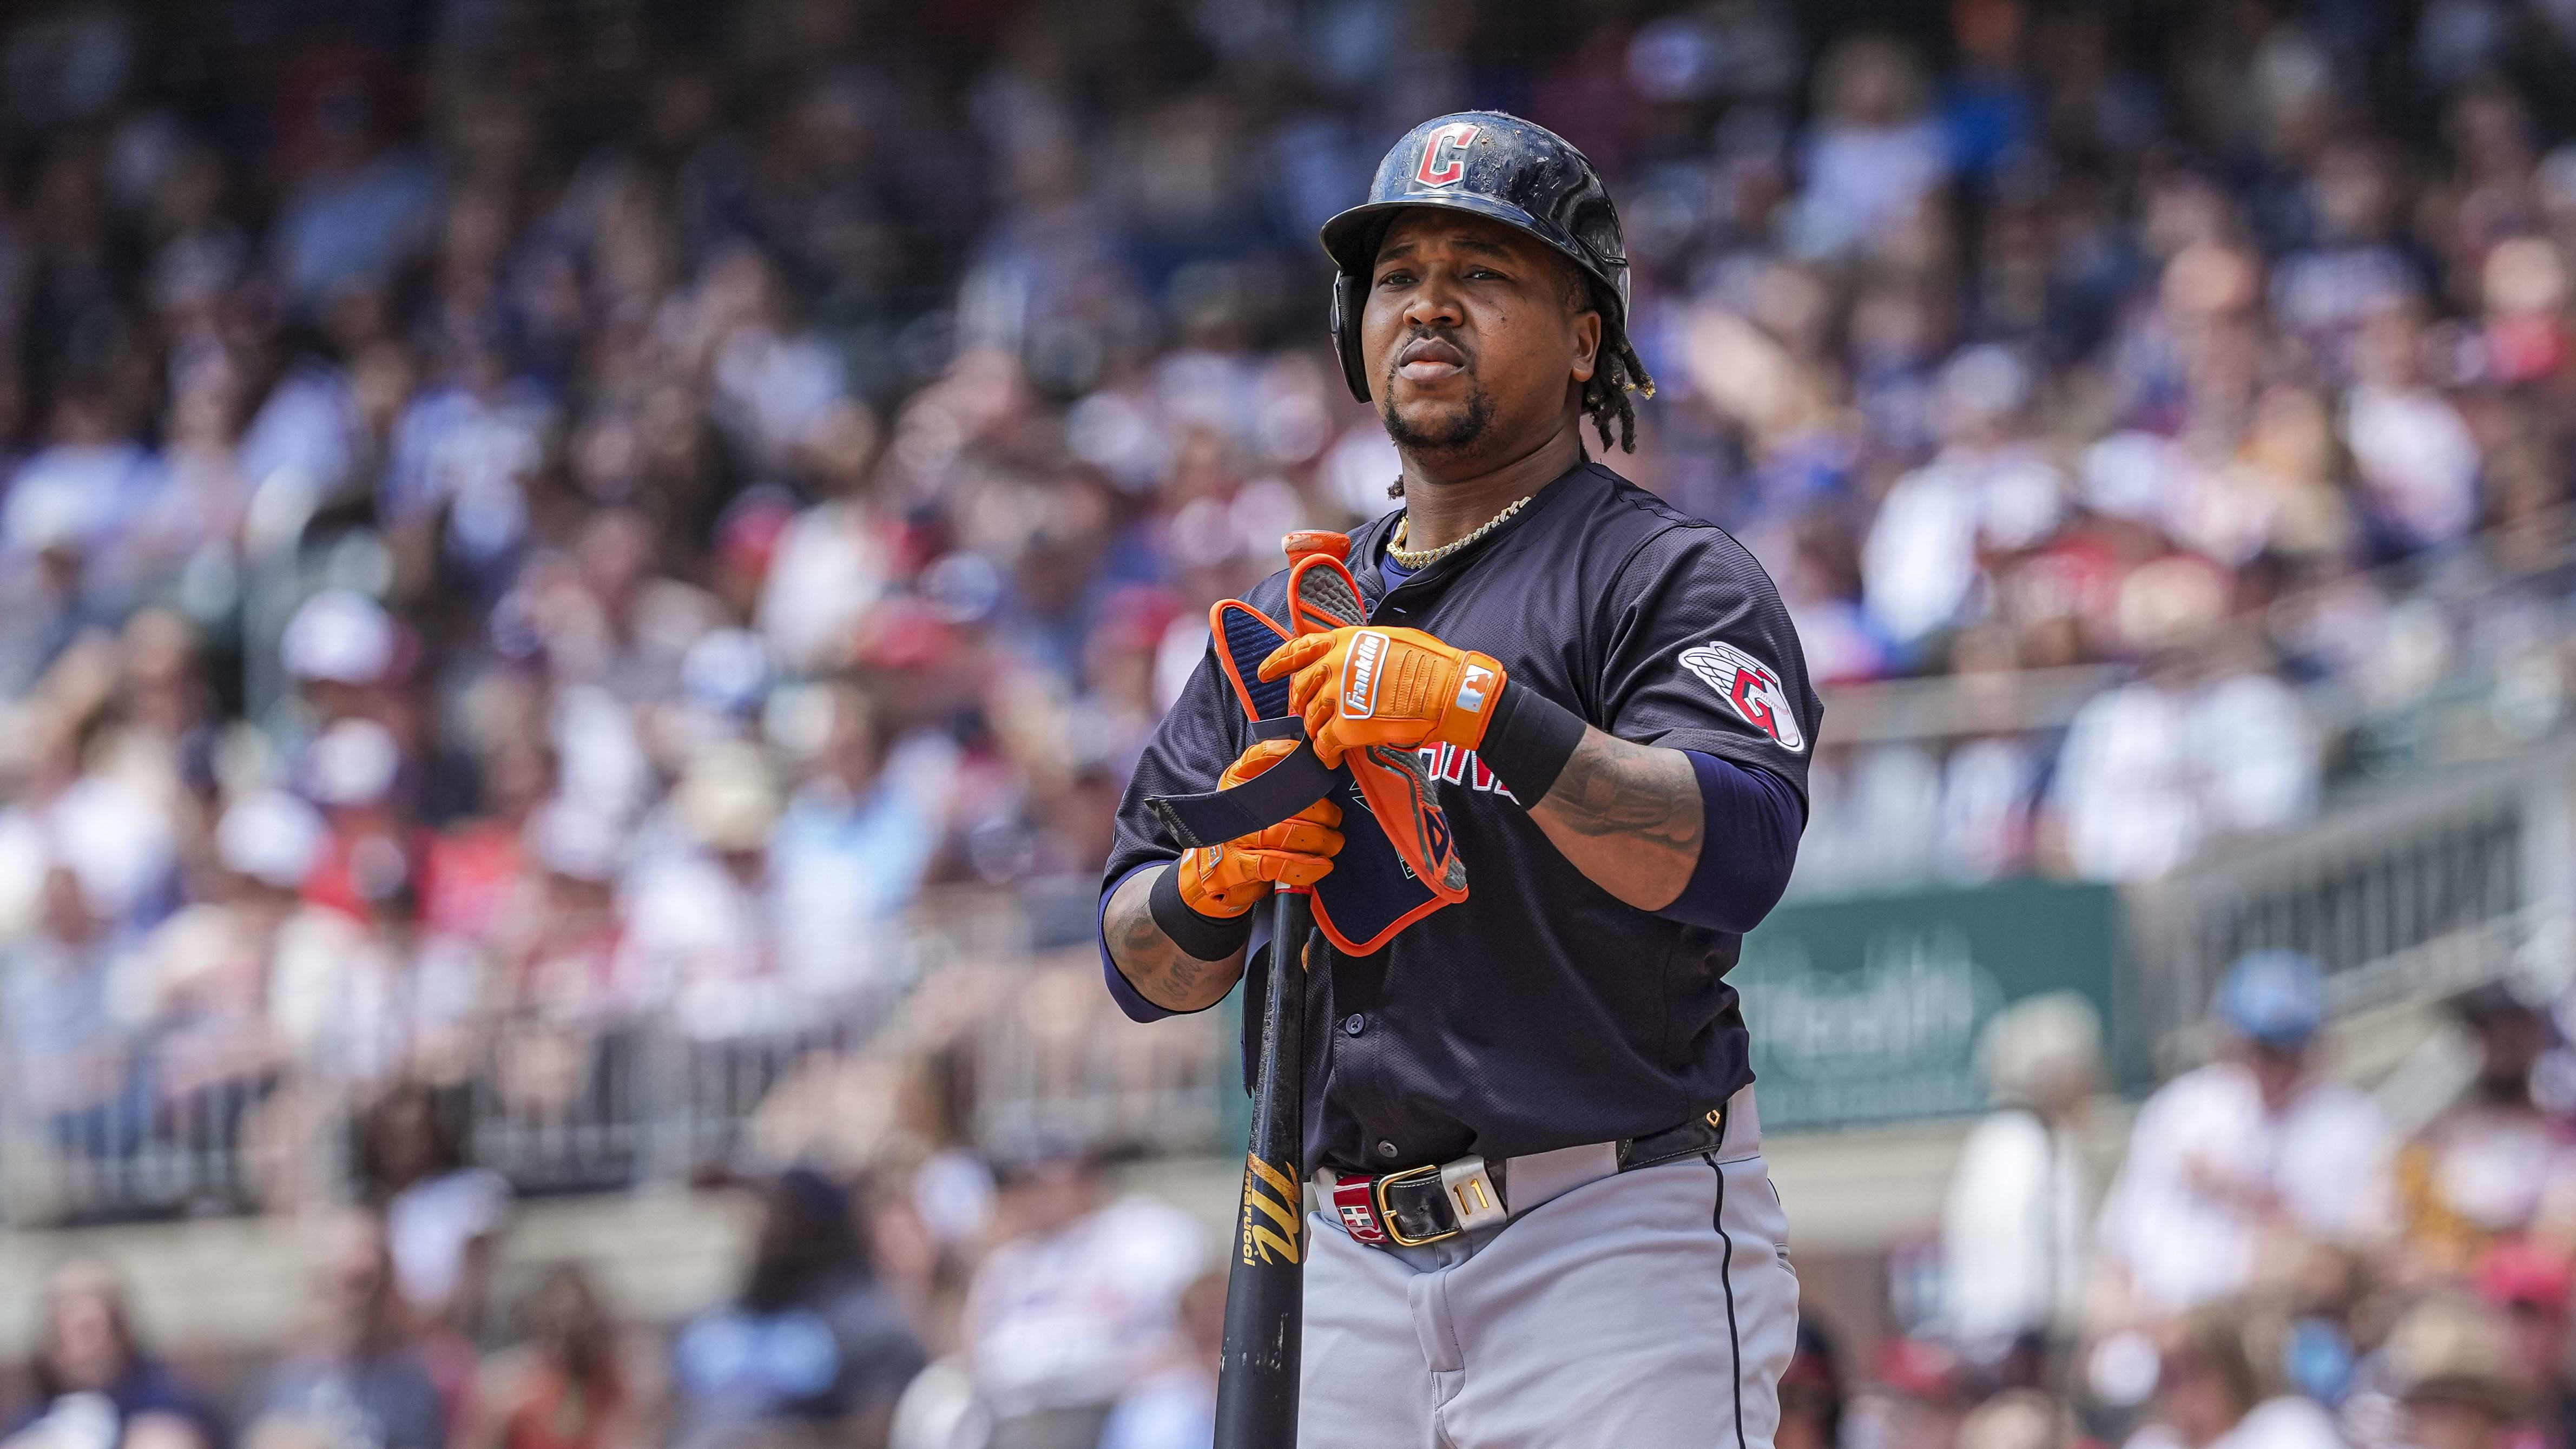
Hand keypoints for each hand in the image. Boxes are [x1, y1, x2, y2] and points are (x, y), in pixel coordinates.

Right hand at [1174, 739, 1344, 915]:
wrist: (1214, 871)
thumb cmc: (1245, 829)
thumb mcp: (1254, 797)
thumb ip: (1278, 780)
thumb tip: (1319, 766)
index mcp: (1237, 780)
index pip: (1260, 756)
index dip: (1289, 755)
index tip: (1317, 761)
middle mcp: (1234, 804)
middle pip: (1283, 800)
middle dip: (1319, 811)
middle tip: (1335, 819)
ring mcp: (1235, 835)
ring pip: (1283, 833)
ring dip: (1318, 839)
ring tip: (1334, 842)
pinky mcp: (1239, 866)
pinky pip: (1277, 865)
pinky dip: (1305, 867)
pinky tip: (1322, 865)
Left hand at [1258, 625, 1505, 767]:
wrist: (1448, 691)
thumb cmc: (1431, 663)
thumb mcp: (1390, 640)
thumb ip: (1362, 650)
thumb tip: (1355, 661)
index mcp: (1344, 640)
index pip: (1298, 649)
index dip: (1278, 663)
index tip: (1264, 673)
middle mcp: (1335, 664)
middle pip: (1302, 688)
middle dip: (1303, 704)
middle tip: (1310, 715)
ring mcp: (1339, 696)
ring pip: (1312, 718)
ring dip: (1317, 730)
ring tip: (1328, 738)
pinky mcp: (1348, 726)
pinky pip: (1325, 744)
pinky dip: (1325, 754)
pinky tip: (1331, 759)